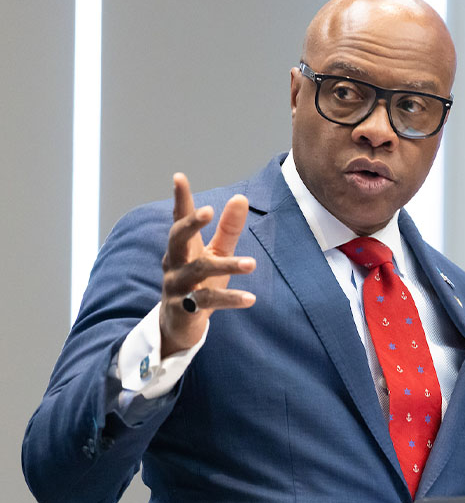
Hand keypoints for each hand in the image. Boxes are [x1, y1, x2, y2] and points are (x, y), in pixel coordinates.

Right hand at [159, 173, 256, 356]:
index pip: (180, 219)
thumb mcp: (216, 253)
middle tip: (208, 210)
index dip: (180, 199)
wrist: (179, 325)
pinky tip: (251, 298)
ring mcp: (177, 285)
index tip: (179, 177)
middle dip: (191, 224)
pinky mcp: (184, 308)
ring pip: (199, 271)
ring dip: (226, 266)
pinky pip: (208, 301)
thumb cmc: (200, 282)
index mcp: (182, 247)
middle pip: (177, 238)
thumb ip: (228, 229)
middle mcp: (174, 262)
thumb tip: (241, 197)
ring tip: (252, 263)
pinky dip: (230, 299)